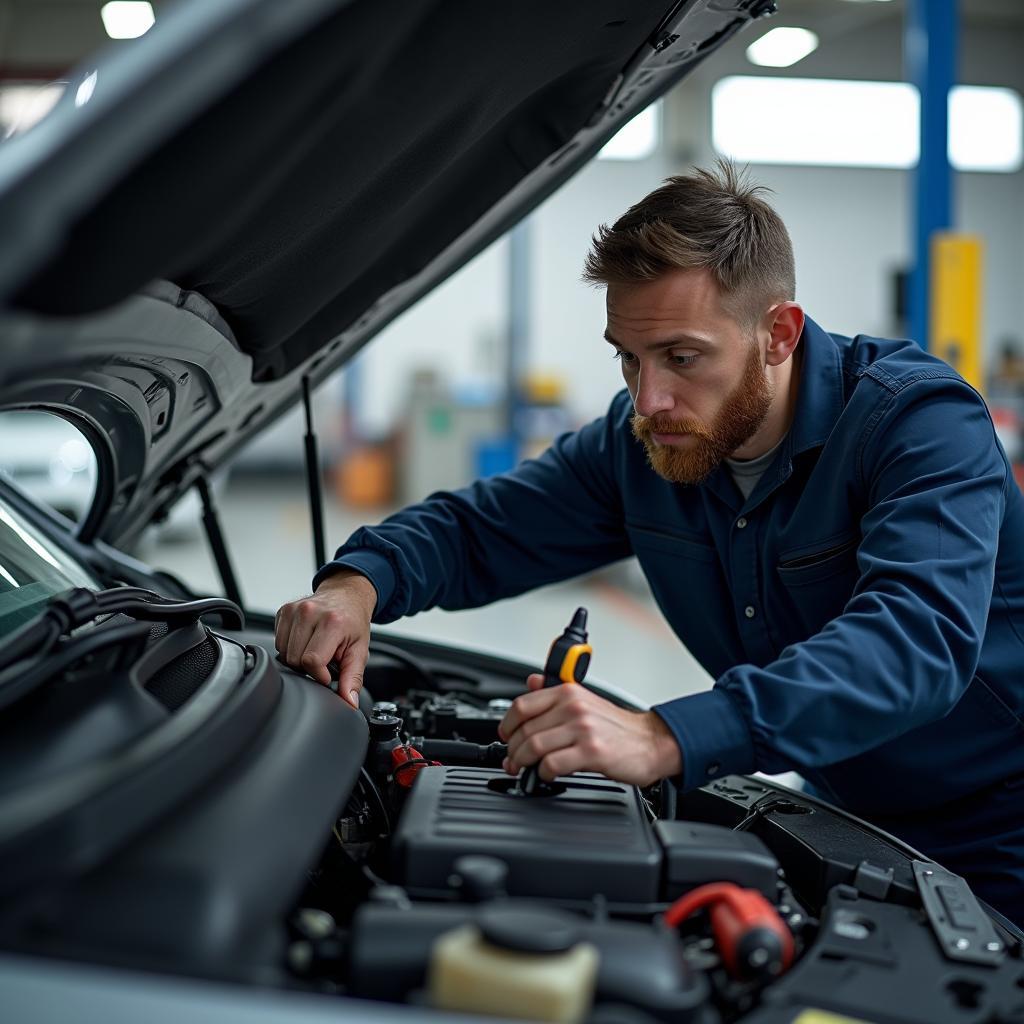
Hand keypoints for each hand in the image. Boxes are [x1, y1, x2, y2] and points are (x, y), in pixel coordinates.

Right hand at [274, 569, 376, 707]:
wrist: (347, 596)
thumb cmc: (353, 623)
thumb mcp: (359, 651)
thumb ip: (353, 678)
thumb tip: (349, 702)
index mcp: (332, 622)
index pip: (311, 661)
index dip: (319, 675)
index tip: (328, 674)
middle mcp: (310, 612)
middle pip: (294, 659)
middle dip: (308, 666)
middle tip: (324, 657)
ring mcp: (294, 609)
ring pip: (283, 652)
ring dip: (298, 657)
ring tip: (315, 647)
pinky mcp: (284, 610)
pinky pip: (278, 642)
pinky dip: (290, 647)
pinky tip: (305, 640)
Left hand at [498, 674, 682, 786]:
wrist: (650, 742)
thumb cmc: (617, 726)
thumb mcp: (585, 700)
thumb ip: (555, 692)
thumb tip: (531, 682)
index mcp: (568, 692)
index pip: (522, 705)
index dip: (507, 725)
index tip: (505, 737)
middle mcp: (574, 707)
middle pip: (525, 730)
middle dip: (513, 750)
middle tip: (512, 761)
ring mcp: (583, 729)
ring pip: (535, 747)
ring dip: (523, 763)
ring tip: (524, 769)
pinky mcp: (592, 752)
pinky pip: (553, 764)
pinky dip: (543, 773)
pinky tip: (547, 774)